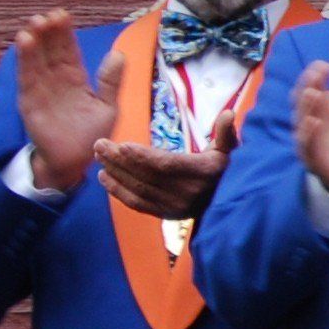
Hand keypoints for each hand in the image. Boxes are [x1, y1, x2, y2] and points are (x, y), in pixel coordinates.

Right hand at [12, 9, 109, 192]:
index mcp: (75, 77)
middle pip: (50, 50)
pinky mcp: (30, 102)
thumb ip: (110, 81)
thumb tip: (119, 54)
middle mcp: (56, 80)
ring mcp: (41, 89)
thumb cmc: (91, 134)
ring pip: (36, 60)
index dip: (65, 32)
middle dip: (48, 32)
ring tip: (33, 24)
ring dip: (34, 42)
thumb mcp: (107, 106)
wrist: (75, 161)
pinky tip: (24, 43)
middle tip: (48, 15)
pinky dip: (25, 61)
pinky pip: (27, 78)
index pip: (68, 49)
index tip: (62, 14)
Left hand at [91, 138, 226, 218]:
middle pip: (146, 175)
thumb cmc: (224, 171)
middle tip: (100, 145)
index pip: (167, 165)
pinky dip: (117, 191)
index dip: (143, 156)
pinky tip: (104, 178)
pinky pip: (136, 203)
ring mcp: (174, 206)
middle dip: (120, 160)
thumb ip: (226, 132)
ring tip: (99, 157)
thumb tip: (229, 113)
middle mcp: (187, 192)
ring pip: (138, 189)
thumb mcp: (229, 150)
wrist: (229, 204)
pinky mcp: (165, 214)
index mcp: (202, 173)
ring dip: (115, 173)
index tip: (122, 145)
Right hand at [291, 48, 328, 199]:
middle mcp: (308, 120)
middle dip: (309, 86)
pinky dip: (309, 134)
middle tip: (318, 73)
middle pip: (303, 101)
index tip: (326, 66)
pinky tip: (314, 122)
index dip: (316, 76)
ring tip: (315, 92)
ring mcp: (308, 139)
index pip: (312, 86)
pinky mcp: (313, 157)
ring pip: (302, 121)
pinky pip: (307, 145)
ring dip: (307, 107)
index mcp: (318, 105)